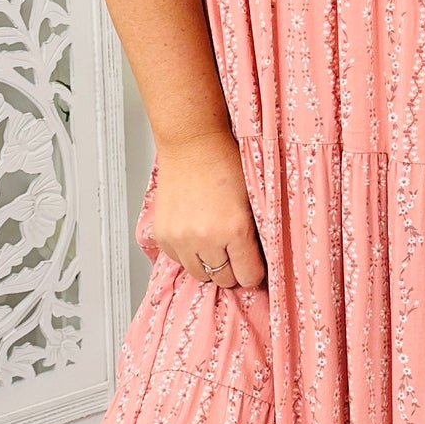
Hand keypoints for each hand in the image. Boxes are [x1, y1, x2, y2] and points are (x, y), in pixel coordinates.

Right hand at [148, 129, 268, 288]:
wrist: (192, 143)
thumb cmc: (224, 163)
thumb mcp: (253, 200)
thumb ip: (257, 234)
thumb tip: (260, 261)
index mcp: (234, 229)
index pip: (248, 276)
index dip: (254, 271)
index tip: (254, 264)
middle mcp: (206, 238)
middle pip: (224, 279)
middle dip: (233, 268)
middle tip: (235, 251)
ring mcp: (181, 239)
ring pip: (200, 274)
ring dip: (210, 263)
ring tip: (215, 241)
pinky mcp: (164, 236)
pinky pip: (179, 261)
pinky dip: (189, 253)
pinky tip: (197, 233)